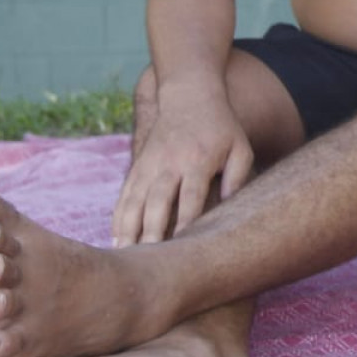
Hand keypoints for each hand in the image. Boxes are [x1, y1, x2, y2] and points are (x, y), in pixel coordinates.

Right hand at [112, 85, 253, 245]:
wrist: (189, 95)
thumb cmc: (221, 128)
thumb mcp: (240, 147)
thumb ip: (238, 177)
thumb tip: (229, 207)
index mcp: (198, 161)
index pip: (191, 197)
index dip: (185, 223)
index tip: (181, 250)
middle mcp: (170, 163)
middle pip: (158, 201)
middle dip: (151, 231)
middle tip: (147, 261)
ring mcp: (150, 165)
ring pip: (135, 201)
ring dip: (128, 230)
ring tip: (123, 258)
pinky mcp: (138, 166)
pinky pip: (124, 195)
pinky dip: (118, 218)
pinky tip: (115, 240)